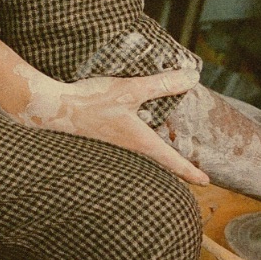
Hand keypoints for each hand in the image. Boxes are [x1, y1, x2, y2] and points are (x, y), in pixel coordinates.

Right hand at [0, 37, 209, 185]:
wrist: (54, 108)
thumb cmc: (91, 102)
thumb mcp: (130, 90)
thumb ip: (161, 84)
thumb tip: (192, 78)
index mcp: (140, 141)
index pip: (171, 161)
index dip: (190, 171)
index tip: (206, 181)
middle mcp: (129, 146)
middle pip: (159, 161)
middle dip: (175, 166)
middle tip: (192, 172)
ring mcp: (116, 140)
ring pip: (144, 152)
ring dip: (158, 154)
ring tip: (170, 152)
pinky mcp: (104, 131)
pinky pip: (131, 141)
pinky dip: (142, 140)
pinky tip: (138, 126)